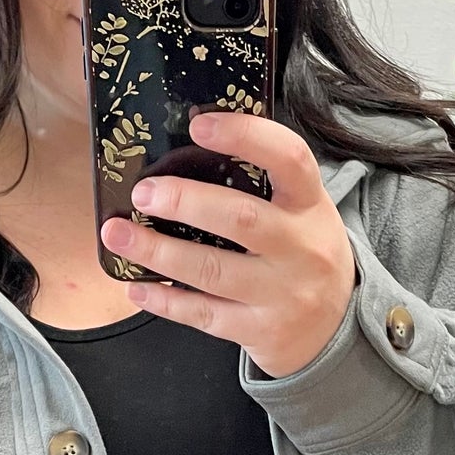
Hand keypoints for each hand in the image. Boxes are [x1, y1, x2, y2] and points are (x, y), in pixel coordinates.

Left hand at [99, 110, 358, 378]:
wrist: (337, 330)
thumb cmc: (305, 255)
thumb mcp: (304, 213)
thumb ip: (265, 186)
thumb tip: (187, 151)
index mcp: (310, 205)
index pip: (289, 158)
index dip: (246, 136)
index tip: (200, 124)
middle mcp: (301, 248)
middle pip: (241, 219)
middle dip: (185, 202)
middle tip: (143, 192)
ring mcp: (282, 294)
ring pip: (213, 271)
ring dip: (158, 252)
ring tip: (117, 234)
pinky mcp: (261, 331)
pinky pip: (205, 315)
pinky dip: (165, 301)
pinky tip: (135, 287)